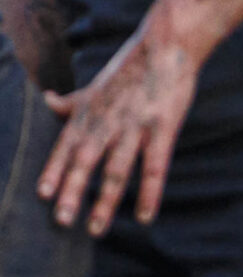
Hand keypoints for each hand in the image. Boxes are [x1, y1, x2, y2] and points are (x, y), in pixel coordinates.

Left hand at [39, 31, 199, 233]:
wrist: (165, 47)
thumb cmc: (132, 67)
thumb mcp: (95, 85)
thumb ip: (72, 100)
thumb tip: (47, 100)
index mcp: (89, 113)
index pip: (65, 146)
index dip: (53, 171)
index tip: (43, 195)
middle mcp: (106, 122)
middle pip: (85, 163)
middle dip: (72, 192)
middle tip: (62, 221)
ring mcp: (134, 128)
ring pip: (116, 171)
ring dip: (104, 202)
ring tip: (95, 229)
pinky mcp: (161, 130)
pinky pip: (154, 169)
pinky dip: (149, 195)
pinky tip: (145, 217)